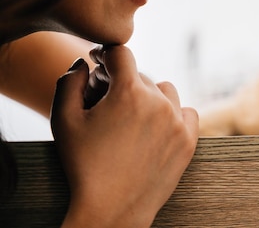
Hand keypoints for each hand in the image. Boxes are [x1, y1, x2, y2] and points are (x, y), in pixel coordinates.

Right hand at [50, 45, 198, 227]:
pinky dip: (173, 114)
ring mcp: (177, 121)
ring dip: (150, 96)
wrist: (111, 209)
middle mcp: (158, 102)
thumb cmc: (83, 165)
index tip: (99, 63)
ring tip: (131, 115)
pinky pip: (187, 111)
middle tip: (106, 103)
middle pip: (140, 75)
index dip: (106, 55)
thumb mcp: (64, 121)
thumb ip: (68, 82)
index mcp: (128, 92)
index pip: (121, 53)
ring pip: (165, 90)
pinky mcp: (189, 140)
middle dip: (122, 83)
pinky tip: (157, 125)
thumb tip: (83, 62)